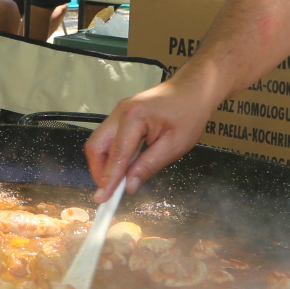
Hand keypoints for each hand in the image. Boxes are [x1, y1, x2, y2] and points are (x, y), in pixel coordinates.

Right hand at [84, 79, 215, 201]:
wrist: (193, 90)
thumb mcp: (174, 146)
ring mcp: (119, 111)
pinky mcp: (122, 114)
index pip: (116, 154)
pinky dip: (111, 153)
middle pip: (96, 145)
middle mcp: (121, 111)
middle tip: (108, 191)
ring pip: (100, 141)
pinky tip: (123, 166)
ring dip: (104, 163)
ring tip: (117, 181)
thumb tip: (130, 185)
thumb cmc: (189, 114)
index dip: (108, 180)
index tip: (102, 199)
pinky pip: (109, 136)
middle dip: (99, 170)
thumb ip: (149, 165)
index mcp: (134, 117)